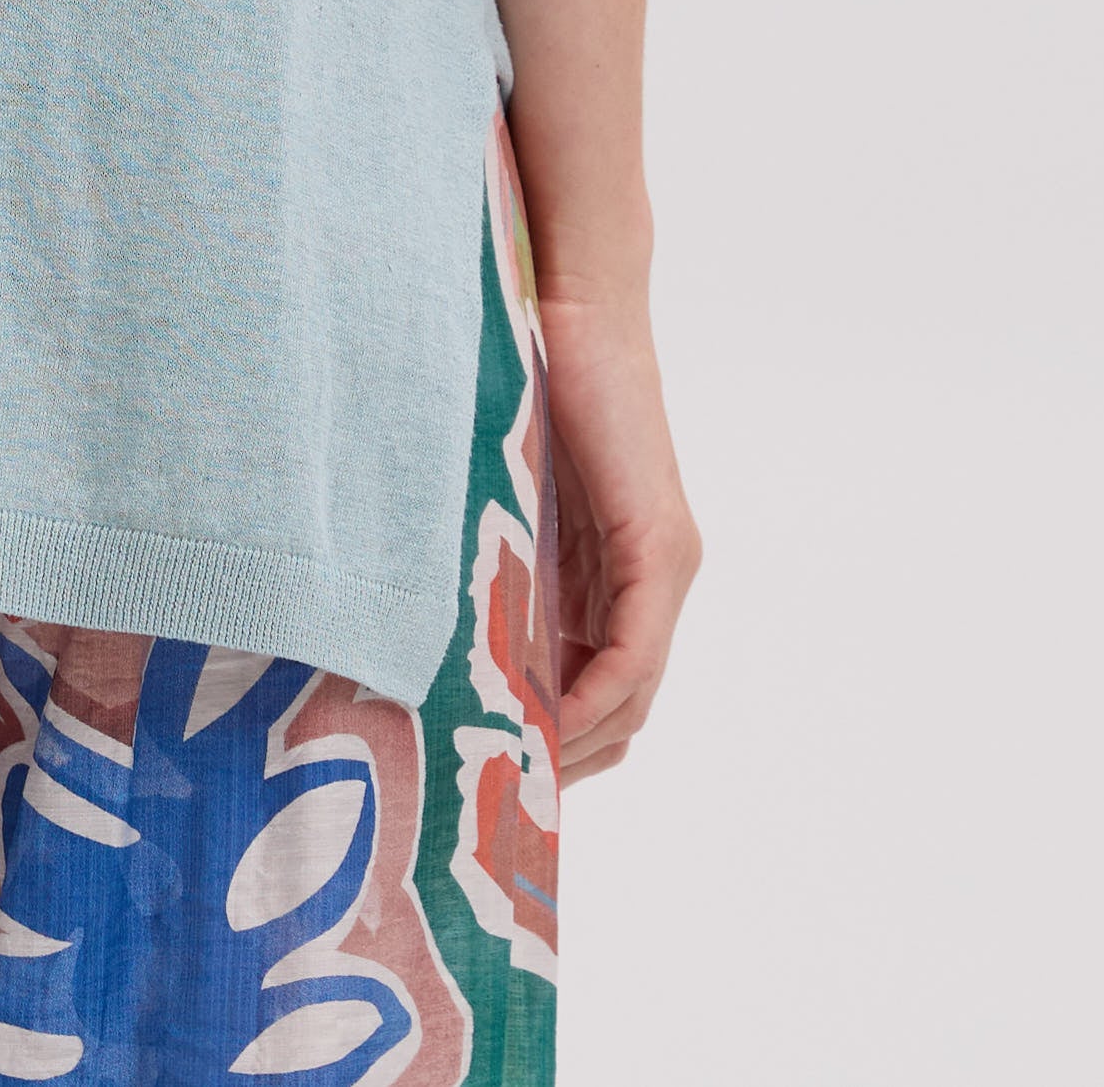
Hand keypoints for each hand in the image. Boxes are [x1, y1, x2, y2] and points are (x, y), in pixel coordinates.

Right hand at [539, 288, 699, 780]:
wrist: (576, 303)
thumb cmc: (527, 377)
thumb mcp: (505, 492)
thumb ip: (497, 552)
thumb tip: (435, 619)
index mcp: (623, 571)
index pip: (607, 692)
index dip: (560, 744)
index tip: (494, 776)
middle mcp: (660, 580)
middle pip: (624, 712)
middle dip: (564, 762)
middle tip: (493, 799)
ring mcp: (667, 567)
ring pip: (631, 697)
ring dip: (573, 745)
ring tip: (507, 776)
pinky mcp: (660, 549)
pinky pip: (631, 658)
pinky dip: (590, 701)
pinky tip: (542, 725)